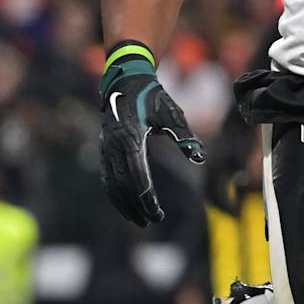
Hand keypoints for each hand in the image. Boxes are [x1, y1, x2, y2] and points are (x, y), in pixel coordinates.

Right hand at [99, 46, 204, 227]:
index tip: (157, 213)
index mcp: (130, 137)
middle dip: (136, 206)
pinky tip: (126, 206)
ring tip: (140, 220)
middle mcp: (114, 145)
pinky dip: (115, 195)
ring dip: (124, 205)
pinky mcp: (104, 150)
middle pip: (123, 185)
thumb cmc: (152, 97)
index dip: (146, 197)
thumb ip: (184, 135)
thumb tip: (199, 157)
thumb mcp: (171, 112)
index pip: (137, 175)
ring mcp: (106, 149)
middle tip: (152, 221)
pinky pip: (107, 178)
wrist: (126, 81)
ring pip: (111, 184)